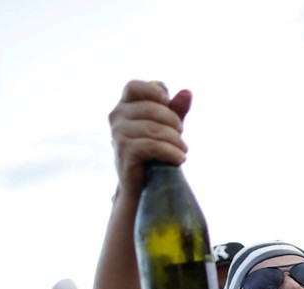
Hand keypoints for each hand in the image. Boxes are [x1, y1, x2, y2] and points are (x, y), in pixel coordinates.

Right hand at [109, 80, 191, 195]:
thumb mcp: (166, 127)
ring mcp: (118, 134)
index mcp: (123, 106)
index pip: (133, 87)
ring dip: (175, 140)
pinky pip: (153, 145)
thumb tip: (187, 92)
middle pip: (151, 108)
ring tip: (183, 150)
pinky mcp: (124, 152)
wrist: (140, 185)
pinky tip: (180, 159)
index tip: (167, 102)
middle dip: (173, 121)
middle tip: (181, 135)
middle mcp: (116, 118)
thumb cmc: (152, 152)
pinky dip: (171, 152)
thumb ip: (176, 109)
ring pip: (154, 129)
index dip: (152, 91)